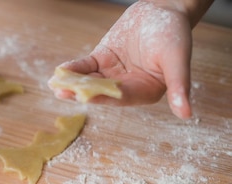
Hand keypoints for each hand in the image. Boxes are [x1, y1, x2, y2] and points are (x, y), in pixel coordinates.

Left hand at [50, 1, 194, 118]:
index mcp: (145, 92)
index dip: (104, 97)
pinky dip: (74, 69)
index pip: (121, 97)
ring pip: (90, 81)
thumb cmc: (175, 33)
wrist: (164, 8)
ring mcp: (112, 75)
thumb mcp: (177, 59)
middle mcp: (126, 87)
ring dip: (72, 83)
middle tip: (62, 92)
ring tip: (55, 85)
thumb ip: (179, 85)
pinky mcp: (102, 61)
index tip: (86, 97)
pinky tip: (60, 71)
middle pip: (101, 92)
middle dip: (81, 92)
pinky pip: (85, 67)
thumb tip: (186, 114)